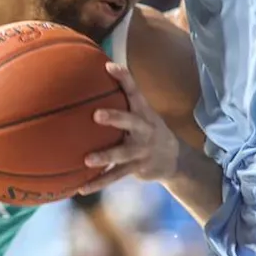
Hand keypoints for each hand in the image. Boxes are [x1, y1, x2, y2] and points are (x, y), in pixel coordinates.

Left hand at [79, 62, 178, 193]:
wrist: (174, 159)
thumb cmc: (146, 128)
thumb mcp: (140, 111)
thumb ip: (121, 97)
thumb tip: (91, 78)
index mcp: (143, 111)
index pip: (134, 90)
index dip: (124, 78)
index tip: (109, 67)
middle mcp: (144, 129)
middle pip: (130, 121)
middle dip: (115, 117)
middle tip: (96, 115)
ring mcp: (141, 150)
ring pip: (122, 154)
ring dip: (105, 156)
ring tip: (87, 159)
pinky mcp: (136, 168)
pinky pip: (115, 176)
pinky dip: (98, 182)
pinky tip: (81, 188)